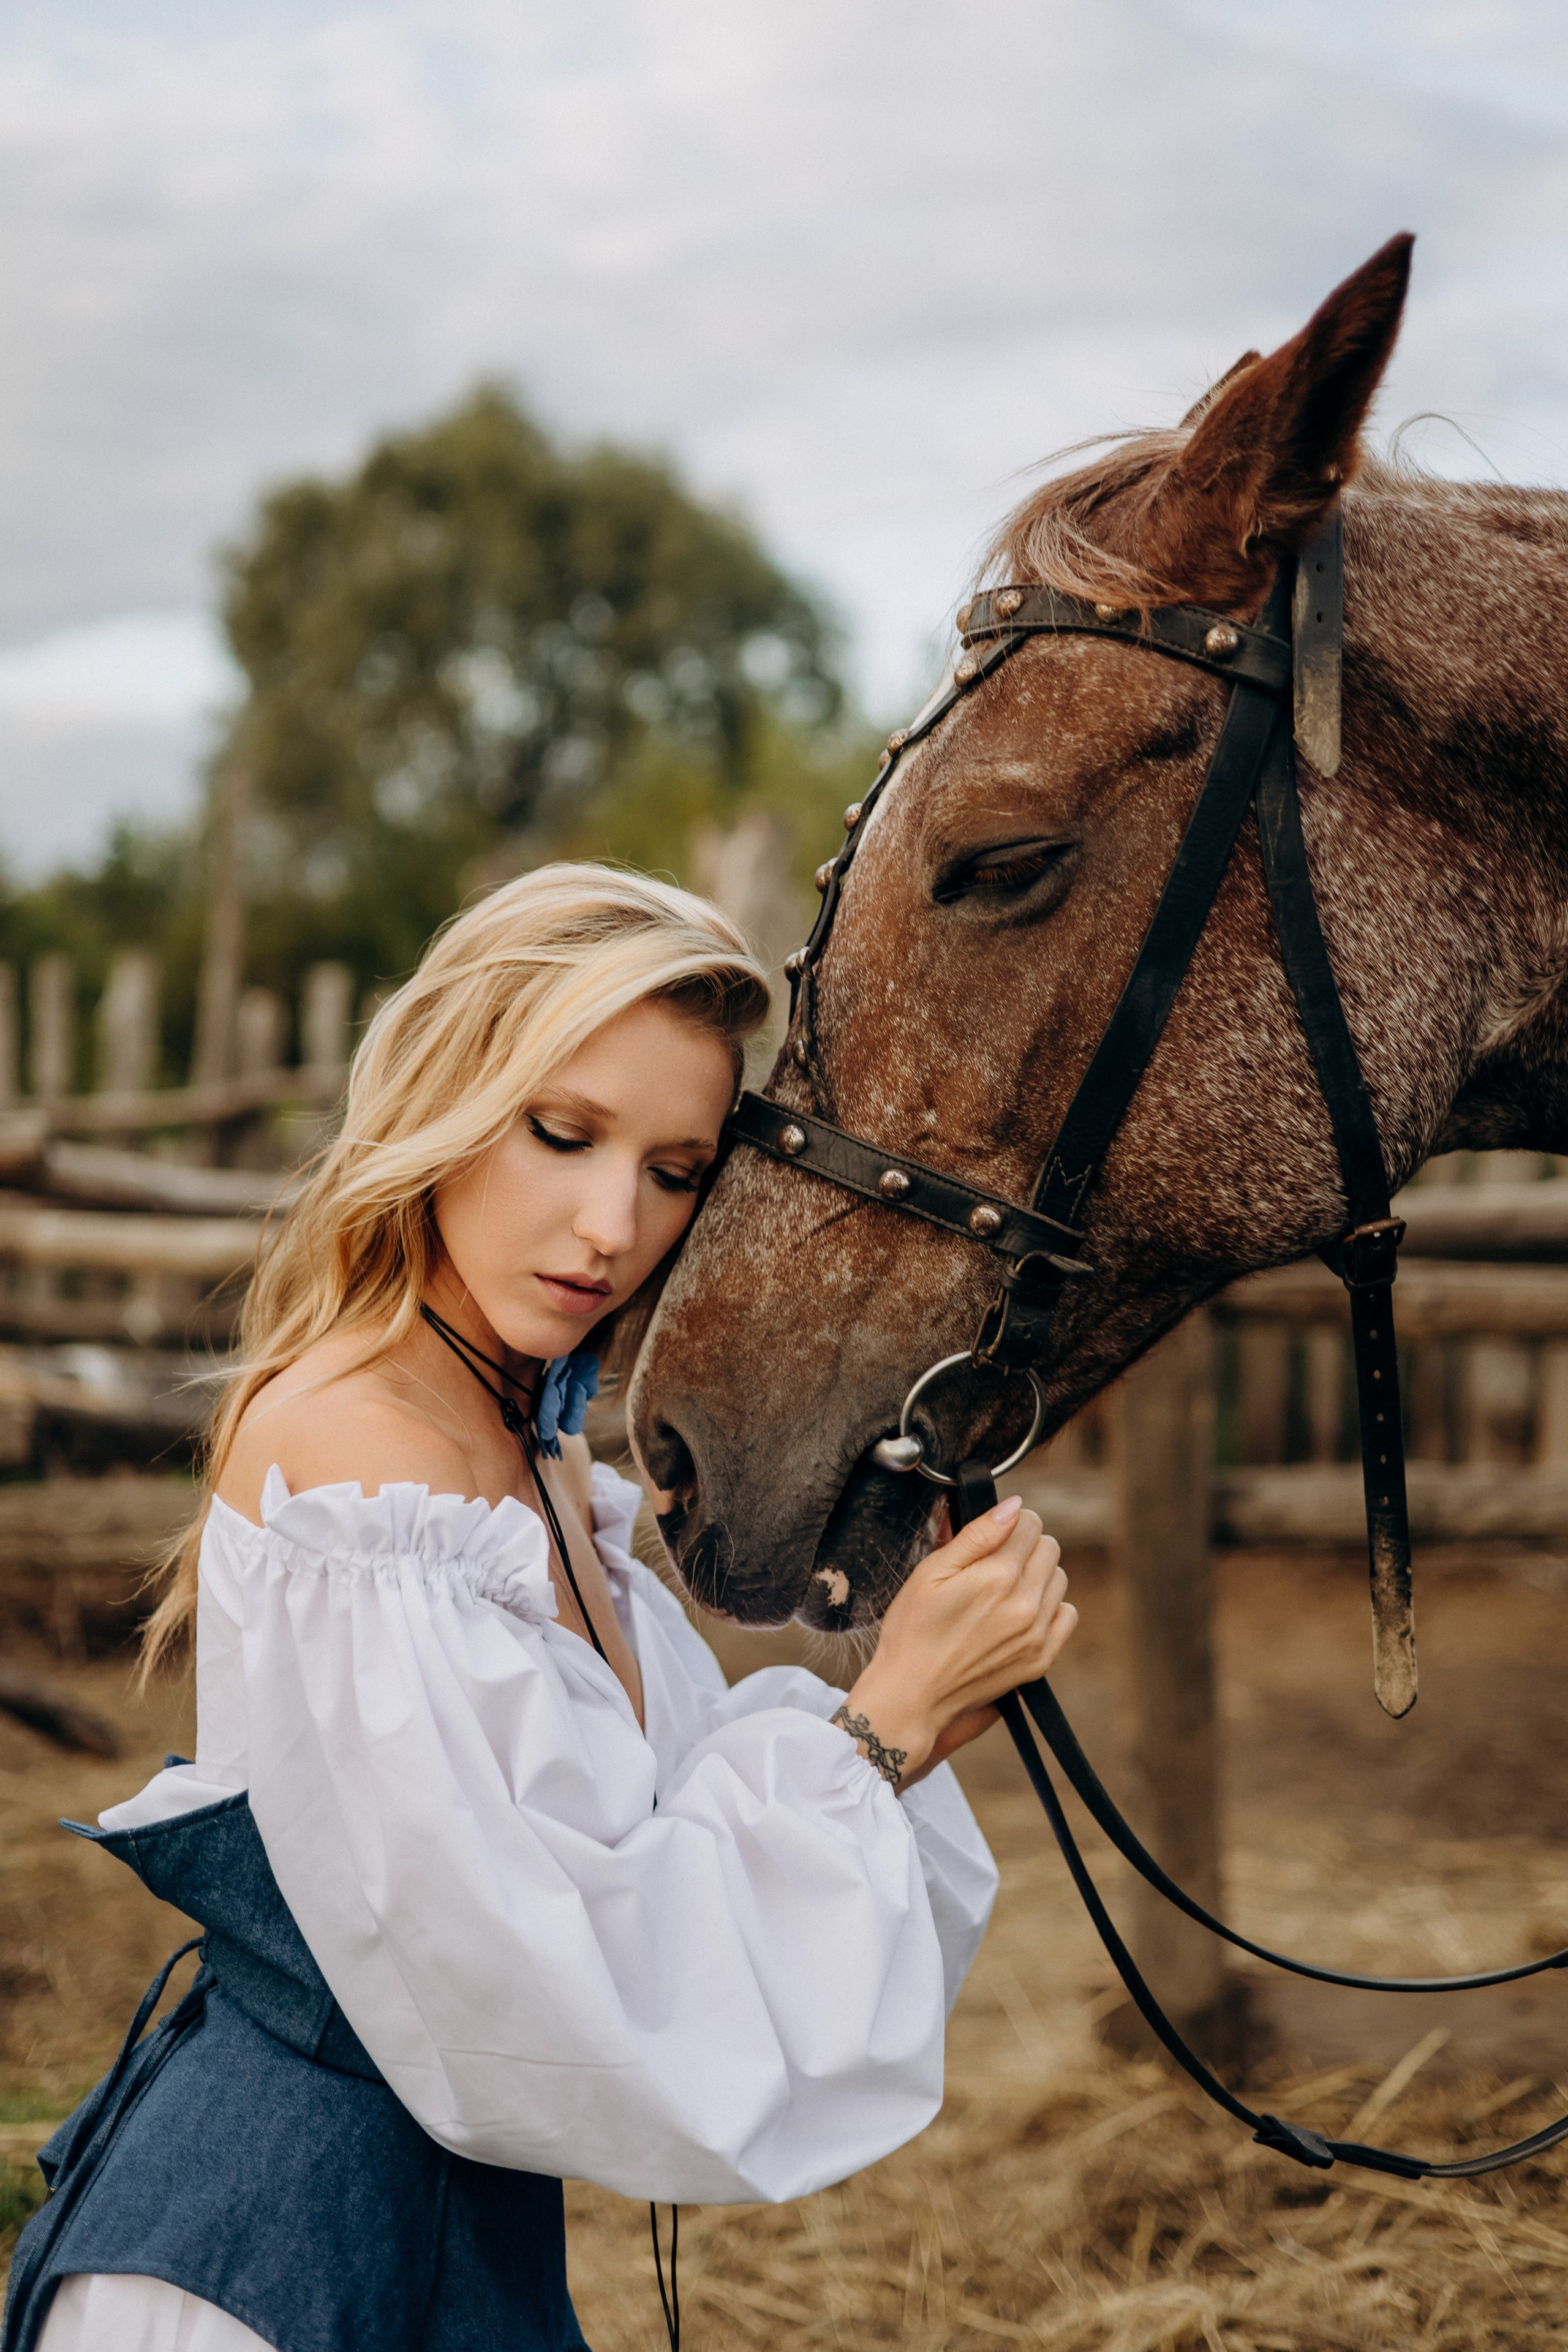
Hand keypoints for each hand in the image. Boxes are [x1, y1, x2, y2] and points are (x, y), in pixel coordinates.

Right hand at [838, 1494, 1074, 1789]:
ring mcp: (1037, 1634)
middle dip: (1023, 1546)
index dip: (1007, 1523)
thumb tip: (1014, 1505)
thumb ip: (977, 1534)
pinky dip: (1049, 1608)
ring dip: (1037, 1575)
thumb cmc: (913, 1629)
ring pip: (1059, 1578)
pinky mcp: (1041, 1659)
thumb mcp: (931, 1571)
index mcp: (997, 1576)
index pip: (1029, 1522)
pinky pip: (1066, 1614)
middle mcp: (1025, 1604)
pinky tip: (1019, 1613)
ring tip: (1002, 1589)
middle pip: (1049, 1547)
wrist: (912, 1694)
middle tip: (992, 1563)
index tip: (990, 1536)